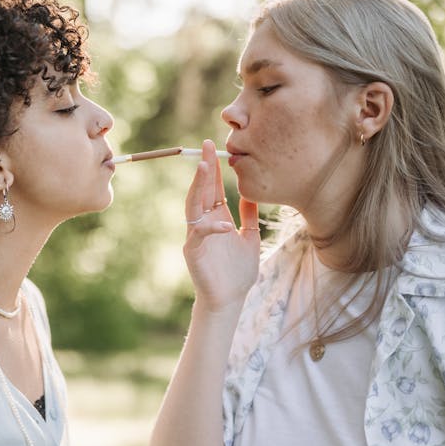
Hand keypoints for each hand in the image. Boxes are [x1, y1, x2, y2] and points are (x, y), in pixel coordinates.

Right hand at [183, 139, 260, 310]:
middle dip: (204, 168)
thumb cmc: (238, 272)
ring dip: (198, 186)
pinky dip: (211, 228)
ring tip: (204, 167)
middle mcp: (204, 223)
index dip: (214, 168)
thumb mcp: (251, 238)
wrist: (230, 299)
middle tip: (206, 147)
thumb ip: (249, 217)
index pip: (213, 188)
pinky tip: (226, 224)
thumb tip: (250, 194)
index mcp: (217, 218)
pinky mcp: (193, 251)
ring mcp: (196, 236)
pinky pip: (200, 234)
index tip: (215, 148)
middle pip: (201, 190)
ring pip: (193, 205)